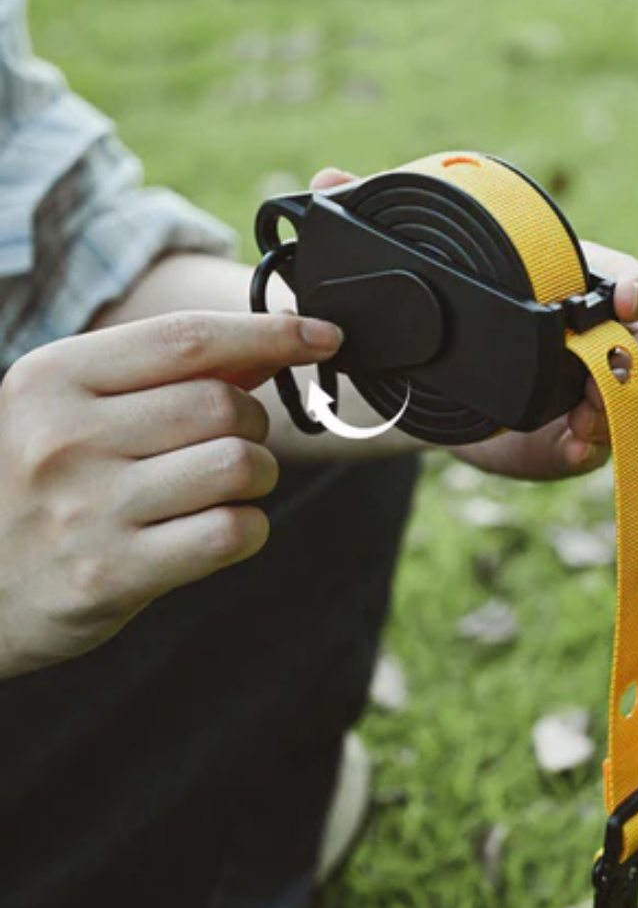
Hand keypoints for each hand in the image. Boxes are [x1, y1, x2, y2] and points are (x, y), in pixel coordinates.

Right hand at [0, 310, 341, 677]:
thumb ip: (165, 377)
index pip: (188, 339)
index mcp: (54, 379)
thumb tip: (265, 349)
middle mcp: (66, 438)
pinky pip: (231, 532)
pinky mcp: (114, 574)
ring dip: (259, 475)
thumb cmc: (42, 486)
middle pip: (223, 403)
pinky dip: (250, 527)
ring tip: (228, 487)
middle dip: (255, 422)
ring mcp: (88, 509)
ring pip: (238, 463)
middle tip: (232, 443)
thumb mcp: (73, 411)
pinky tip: (223, 528)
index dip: (271, 334)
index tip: (323, 336)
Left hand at [309, 169, 637, 479]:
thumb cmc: (452, 324)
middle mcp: (607, 339)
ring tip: (582, 421)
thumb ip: (385, 236)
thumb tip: (329, 179)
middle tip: (602, 368)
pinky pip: (626, 445)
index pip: (633, 280)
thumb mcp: (422, 283)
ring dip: (636, 410)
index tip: (619, 296)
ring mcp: (605, 392)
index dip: (636, 287)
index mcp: (581, 286)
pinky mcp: (593, 437)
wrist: (445, 392)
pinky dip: (607, 448)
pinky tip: (570, 447)